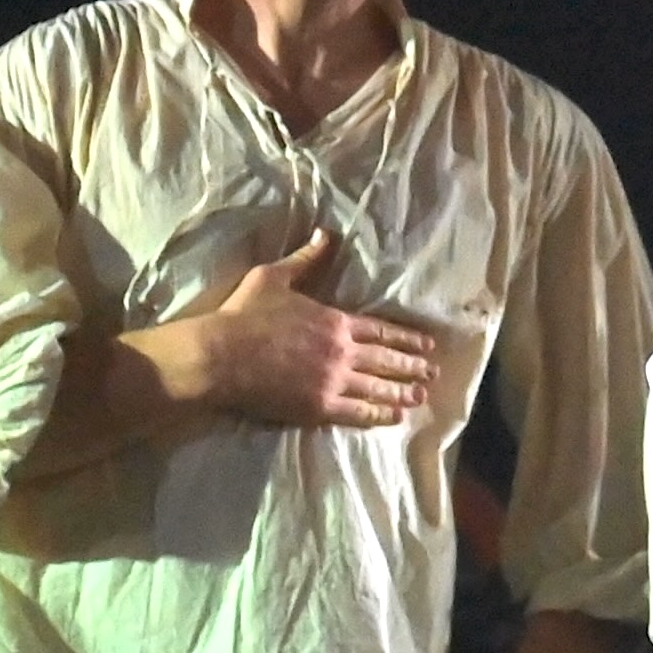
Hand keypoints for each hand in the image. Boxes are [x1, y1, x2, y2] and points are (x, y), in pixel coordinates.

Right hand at [190, 232, 435, 427]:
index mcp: (336, 321)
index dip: (406, 339)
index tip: (427, 345)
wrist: (219, 355)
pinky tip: (394, 417)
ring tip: (422, 396)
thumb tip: (325, 235)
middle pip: (386, 361)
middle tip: (433, 373)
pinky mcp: (318, 407)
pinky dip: (378, 415)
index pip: (381, 331)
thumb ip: (305, 259)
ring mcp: (332, 381)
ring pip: (377, 388)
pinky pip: (357, 412)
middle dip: (412, 367)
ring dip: (402, 392)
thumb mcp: (274, 277)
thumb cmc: (244, 314)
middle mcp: (342, 352)